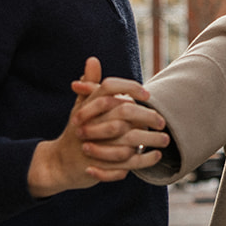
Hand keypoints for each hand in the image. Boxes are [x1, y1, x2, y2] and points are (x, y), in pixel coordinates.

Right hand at [28, 58, 168, 196]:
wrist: (60, 163)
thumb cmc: (76, 130)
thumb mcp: (80, 107)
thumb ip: (90, 85)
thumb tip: (92, 59)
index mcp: (87, 107)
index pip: (109, 88)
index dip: (129, 88)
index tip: (147, 95)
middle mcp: (90, 124)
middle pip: (124, 114)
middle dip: (147, 116)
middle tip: (162, 121)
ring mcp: (94, 146)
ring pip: (128, 142)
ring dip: (150, 140)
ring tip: (166, 139)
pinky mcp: (99, 166)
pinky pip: (126, 164)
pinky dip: (143, 161)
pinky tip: (155, 156)